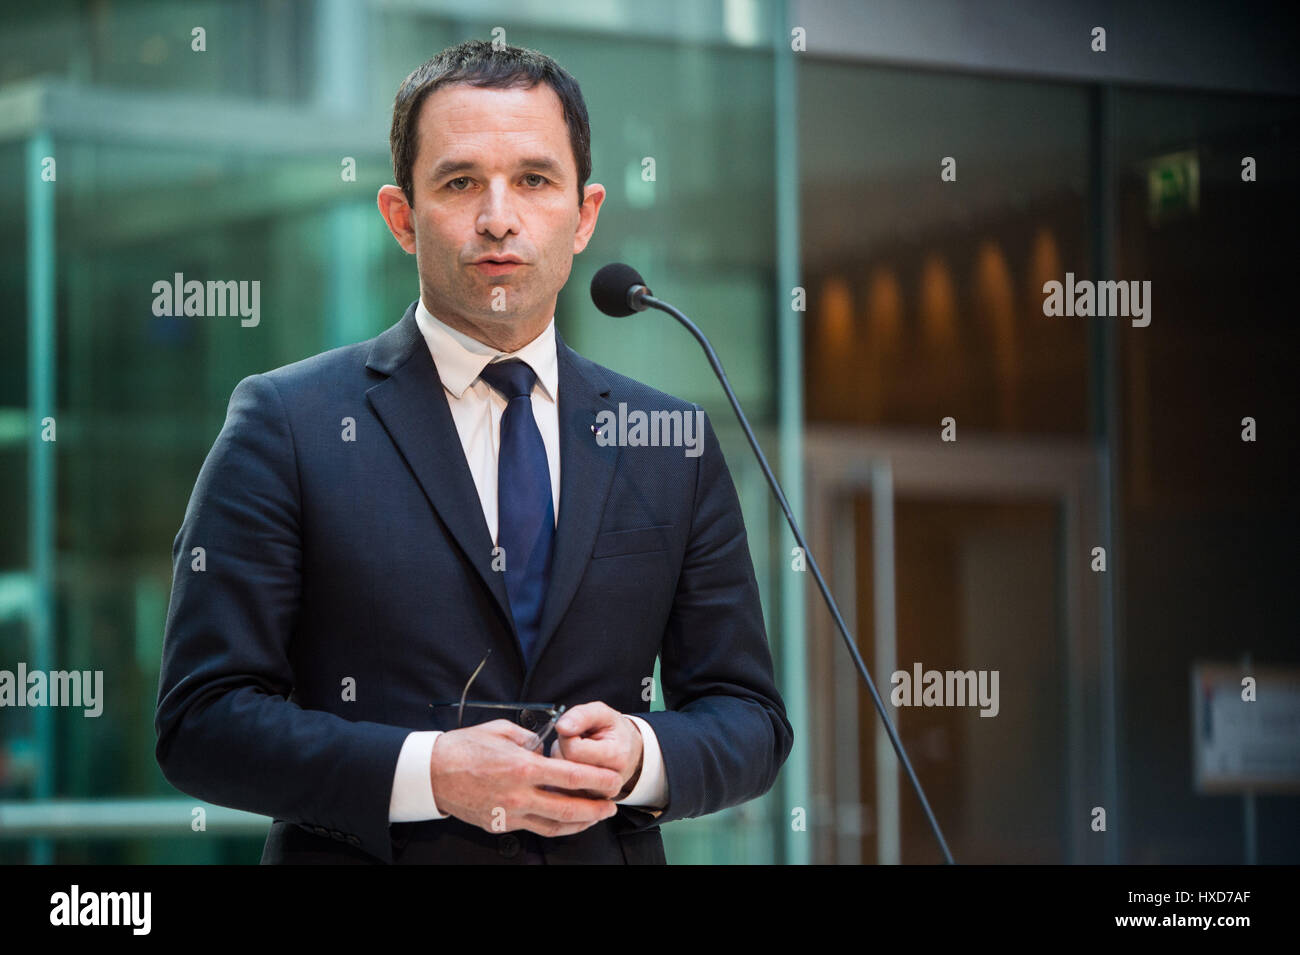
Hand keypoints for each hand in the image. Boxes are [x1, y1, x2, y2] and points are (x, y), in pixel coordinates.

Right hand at [429, 720, 622, 836]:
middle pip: (568, 808)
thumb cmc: (464, 748)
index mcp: (523, 767)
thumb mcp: (501, 730)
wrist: (432, 773)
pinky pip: (534, 829)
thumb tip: (544, 746)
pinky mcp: (500, 825)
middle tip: (612, 805)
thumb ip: (528, 739)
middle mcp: (519, 795)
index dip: (597, 780)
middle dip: (596, 808)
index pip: (571, 776)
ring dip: (580, 823)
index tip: (613, 780)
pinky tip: (566, 821)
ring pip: (554, 826)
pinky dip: (555, 826)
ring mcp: (510, 814)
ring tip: (596, 816)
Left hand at [552, 702, 643, 797]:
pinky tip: (571, 768)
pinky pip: (560, 792)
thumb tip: (561, 727)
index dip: (567, 736)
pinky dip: (559, 778)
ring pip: (560, 781)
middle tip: (574, 743)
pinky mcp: (587, 806)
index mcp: (616, 757)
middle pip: (565, 768)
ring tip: (575, 755)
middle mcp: (609, 783)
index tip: (575, 732)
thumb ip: (581, 715)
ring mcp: (598, 798)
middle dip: (562, 751)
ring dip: (560, 764)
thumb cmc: (613, 732)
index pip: (573, 750)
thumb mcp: (602, 713)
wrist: (628, 753)